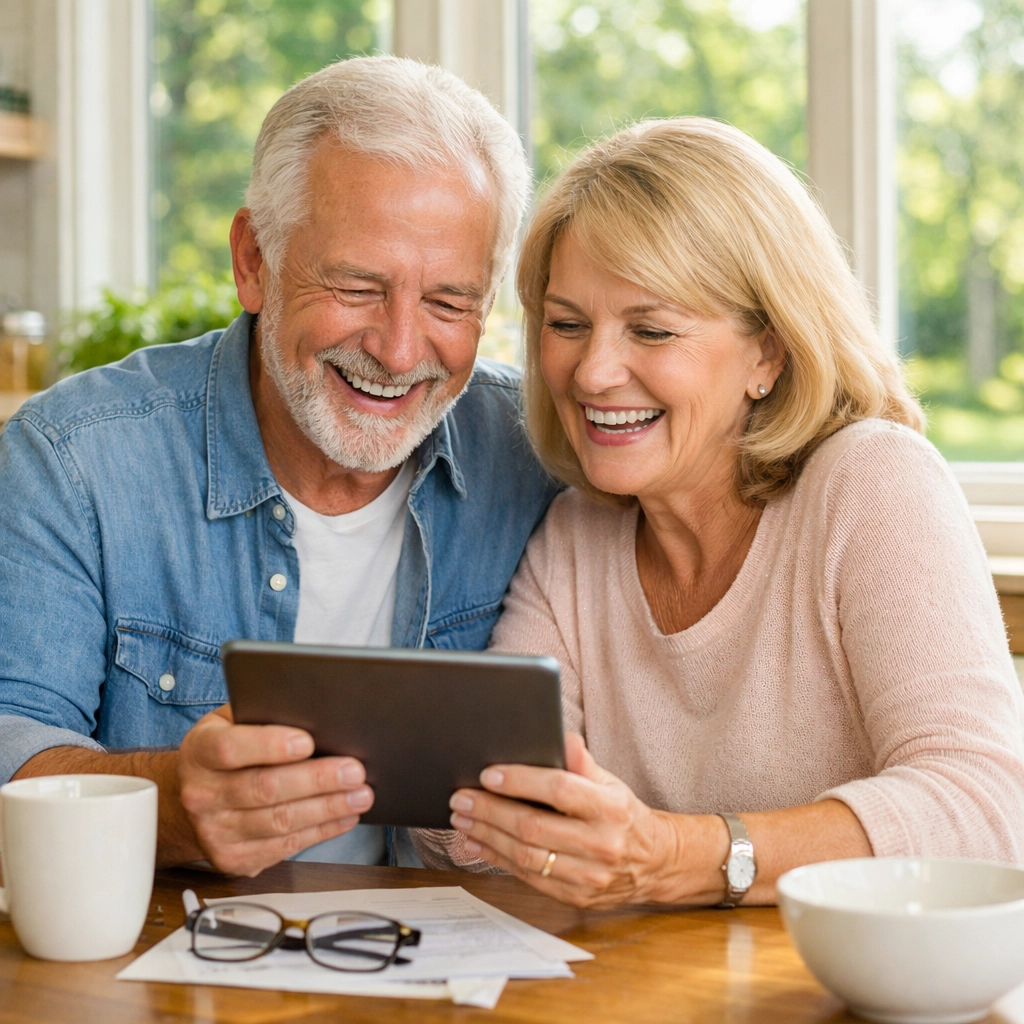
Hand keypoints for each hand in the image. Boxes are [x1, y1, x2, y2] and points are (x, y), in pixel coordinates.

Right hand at [178, 705, 372, 875]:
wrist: (196, 798)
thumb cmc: (228, 749)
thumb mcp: (233, 722)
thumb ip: (263, 716)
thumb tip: (314, 713)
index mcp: (199, 751)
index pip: (229, 748)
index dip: (269, 745)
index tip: (307, 741)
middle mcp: (201, 794)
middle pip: (264, 788)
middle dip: (316, 780)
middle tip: (354, 771)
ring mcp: (214, 832)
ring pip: (279, 821)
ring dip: (326, 808)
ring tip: (360, 795)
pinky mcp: (233, 859)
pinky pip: (285, 846)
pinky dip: (321, 831)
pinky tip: (345, 817)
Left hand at [448, 733, 678, 907]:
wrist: (653, 862)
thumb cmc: (622, 815)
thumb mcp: (611, 782)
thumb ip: (583, 763)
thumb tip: (564, 738)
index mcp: (610, 808)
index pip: (559, 790)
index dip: (521, 782)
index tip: (489, 774)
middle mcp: (601, 844)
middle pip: (534, 827)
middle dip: (490, 811)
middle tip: (461, 797)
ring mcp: (588, 876)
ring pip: (526, 856)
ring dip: (487, 836)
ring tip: (462, 819)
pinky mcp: (575, 897)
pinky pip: (528, 877)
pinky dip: (497, 859)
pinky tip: (477, 843)